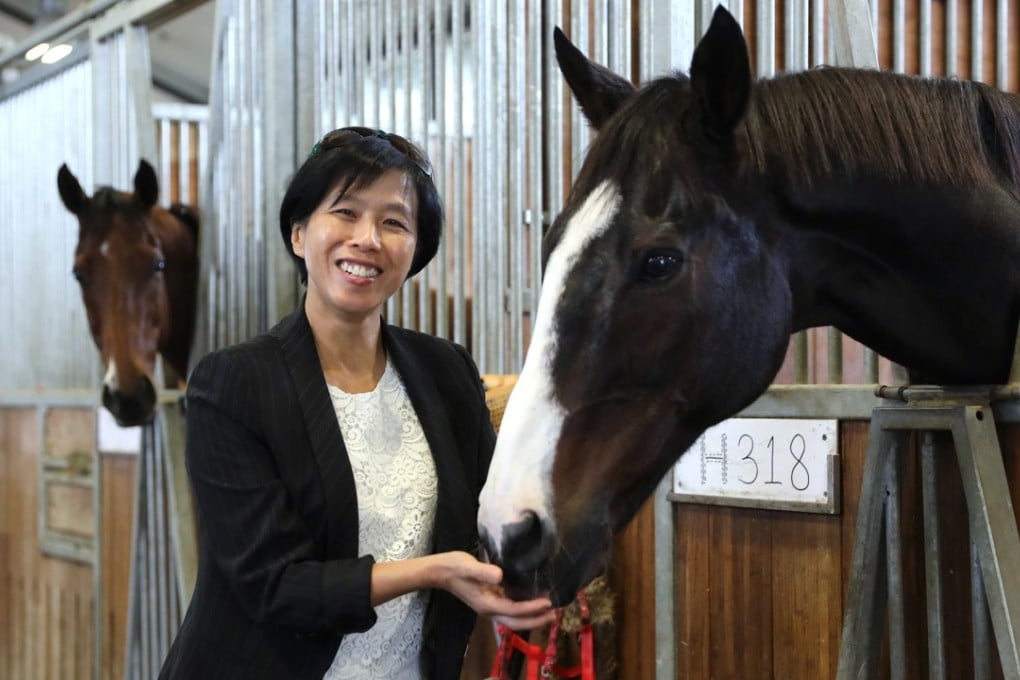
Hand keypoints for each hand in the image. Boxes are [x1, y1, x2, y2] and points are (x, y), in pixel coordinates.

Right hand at [434, 551, 555, 629]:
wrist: (440, 571)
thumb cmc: (454, 567)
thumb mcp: (468, 566)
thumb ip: (484, 571)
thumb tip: (500, 576)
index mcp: (486, 604)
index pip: (513, 610)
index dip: (531, 608)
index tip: (547, 603)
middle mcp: (489, 609)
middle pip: (515, 622)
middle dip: (535, 621)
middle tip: (554, 615)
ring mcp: (489, 606)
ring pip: (513, 619)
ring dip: (531, 617)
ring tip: (548, 612)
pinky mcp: (490, 600)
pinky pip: (509, 610)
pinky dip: (523, 610)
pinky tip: (532, 601)